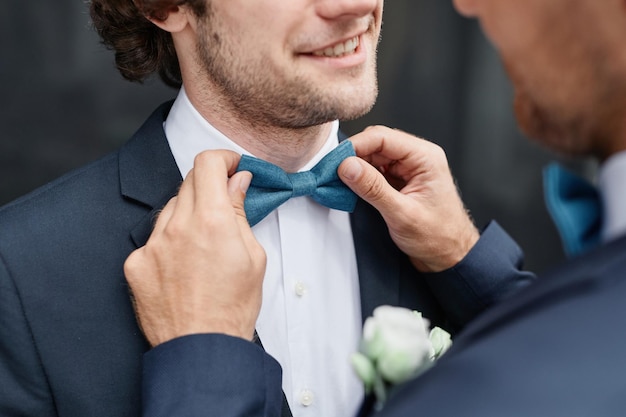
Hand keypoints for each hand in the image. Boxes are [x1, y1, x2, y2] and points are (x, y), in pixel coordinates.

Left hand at [124, 150, 266, 345]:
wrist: (201, 348)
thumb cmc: (233, 308)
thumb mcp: (253, 255)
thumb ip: (240, 211)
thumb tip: (237, 181)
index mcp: (211, 221)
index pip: (206, 164)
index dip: (221, 158)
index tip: (230, 165)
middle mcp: (176, 226)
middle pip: (188, 181)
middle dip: (208, 185)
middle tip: (223, 203)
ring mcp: (152, 245)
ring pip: (170, 208)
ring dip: (187, 212)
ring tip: (203, 243)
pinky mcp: (136, 263)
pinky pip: (154, 236)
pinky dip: (170, 239)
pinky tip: (182, 263)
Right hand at [338, 126, 478, 272]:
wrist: (449, 257)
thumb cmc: (438, 238)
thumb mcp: (402, 214)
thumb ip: (373, 189)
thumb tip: (348, 167)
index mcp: (425, 158)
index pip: (382, 137)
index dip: (355, 146)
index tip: (335, 161)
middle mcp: (417, 158)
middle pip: (375, 144)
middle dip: (352, 157)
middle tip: (332, 173)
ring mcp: (408, 169)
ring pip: (373, 157)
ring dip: (355, 168)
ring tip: (339, 183)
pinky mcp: (400, 181)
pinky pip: (375, 171)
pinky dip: (360, 178)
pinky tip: (351, 188)